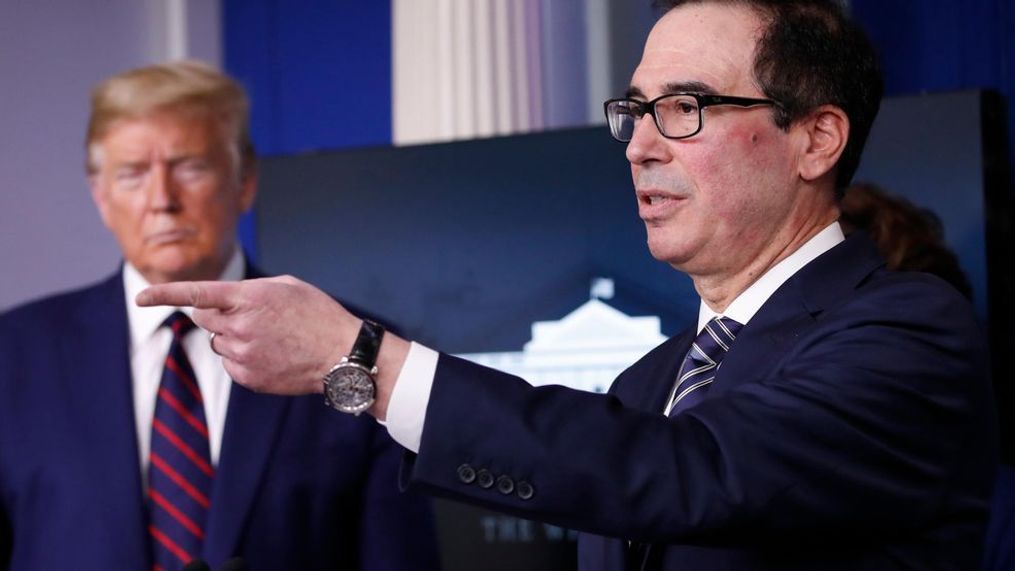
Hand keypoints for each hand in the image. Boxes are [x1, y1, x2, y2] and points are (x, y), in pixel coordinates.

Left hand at [136, 276, 406, 417]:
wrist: (341, 355)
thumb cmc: (318, 315)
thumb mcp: (286, 286)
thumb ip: (249, 289)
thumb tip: (224, 300)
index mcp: (248, 297)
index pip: (196, 293)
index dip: (164, 294)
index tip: (140, 296)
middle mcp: (239, 326)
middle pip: (203, 319)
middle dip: (216, 314)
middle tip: (247, 315)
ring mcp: (242, 354)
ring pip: (219, 343)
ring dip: (233, 337)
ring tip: (270, 338)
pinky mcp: (247, 378)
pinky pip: (230, 365)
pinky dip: (244, 359)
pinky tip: (271, 355)